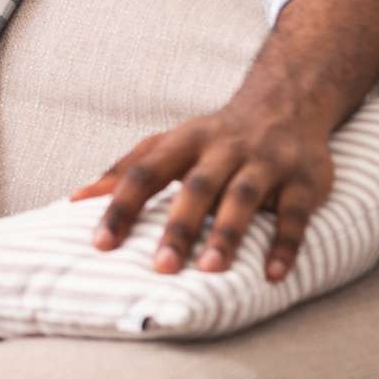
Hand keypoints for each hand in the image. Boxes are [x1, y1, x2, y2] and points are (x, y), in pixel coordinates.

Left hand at [70, 99, 334, 282]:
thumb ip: (125, 171)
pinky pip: (295, 214)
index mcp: (184, 141)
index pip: (145, 173)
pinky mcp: (304, 181)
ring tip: (210, 269)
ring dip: (228, 233)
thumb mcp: (167, 144)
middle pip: (196, 187)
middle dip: (179, 227)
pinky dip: (284, 244)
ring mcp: (265, 163)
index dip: (121, 206)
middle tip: (160, 267)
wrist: (285, 103)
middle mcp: (223, 149)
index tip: (100, 243)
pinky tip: (272, 275)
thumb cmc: (212, 138)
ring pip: (244, 198)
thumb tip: (75, 200)